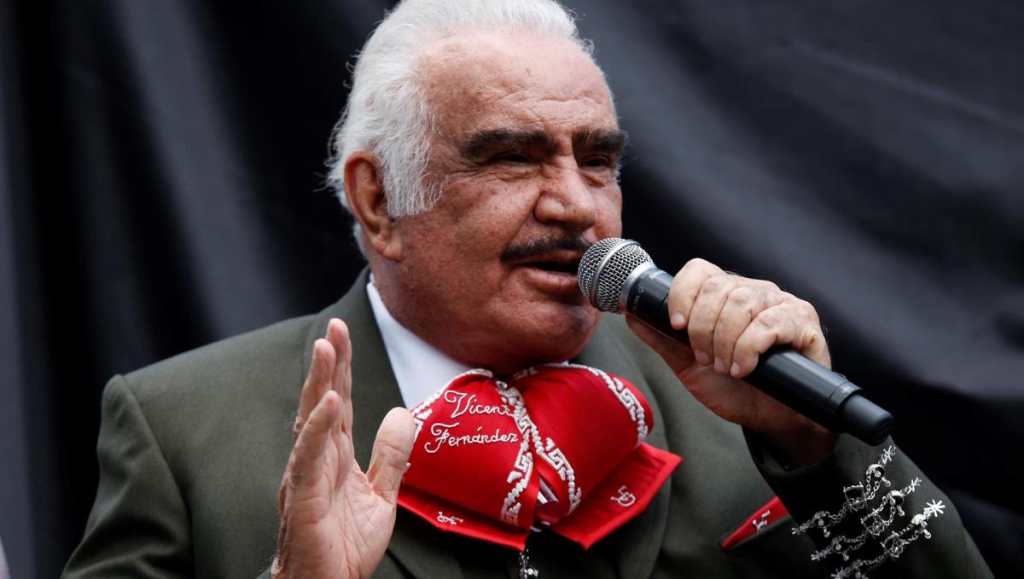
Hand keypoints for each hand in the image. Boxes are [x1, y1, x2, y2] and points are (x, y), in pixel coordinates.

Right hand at [273, 319, 415, 577]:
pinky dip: (318, 427)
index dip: (341, 367)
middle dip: (328, 362)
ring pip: (311, 420)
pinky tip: (328, 403)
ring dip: (319, 383)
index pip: (338, 402)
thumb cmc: (344, 549)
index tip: (341, 332)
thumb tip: (399, 412)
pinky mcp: (303, 497)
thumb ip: (390, 455)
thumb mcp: (381, 496)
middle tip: (334, 326)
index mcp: (334, 457)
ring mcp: (307, 476)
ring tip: (325, 348)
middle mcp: (316, 460)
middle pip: (322, 401)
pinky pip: (308, 456)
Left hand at [626, 259, 835, 464]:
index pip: (698, 271)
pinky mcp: (803, 322)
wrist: (770, 419)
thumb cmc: (734, 388)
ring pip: (742, 303)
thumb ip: (661, 338)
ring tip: (726, 367)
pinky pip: (770, 322)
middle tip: (706, 359)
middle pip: (717, 288)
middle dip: (703, 329)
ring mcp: (780, 302)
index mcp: (723, 294)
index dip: (682, 294)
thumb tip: (629, 314)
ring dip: (725, 341)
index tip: (677, 325)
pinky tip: (744, 369)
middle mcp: (752, 291)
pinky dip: (749, 348)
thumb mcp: (688, 364)